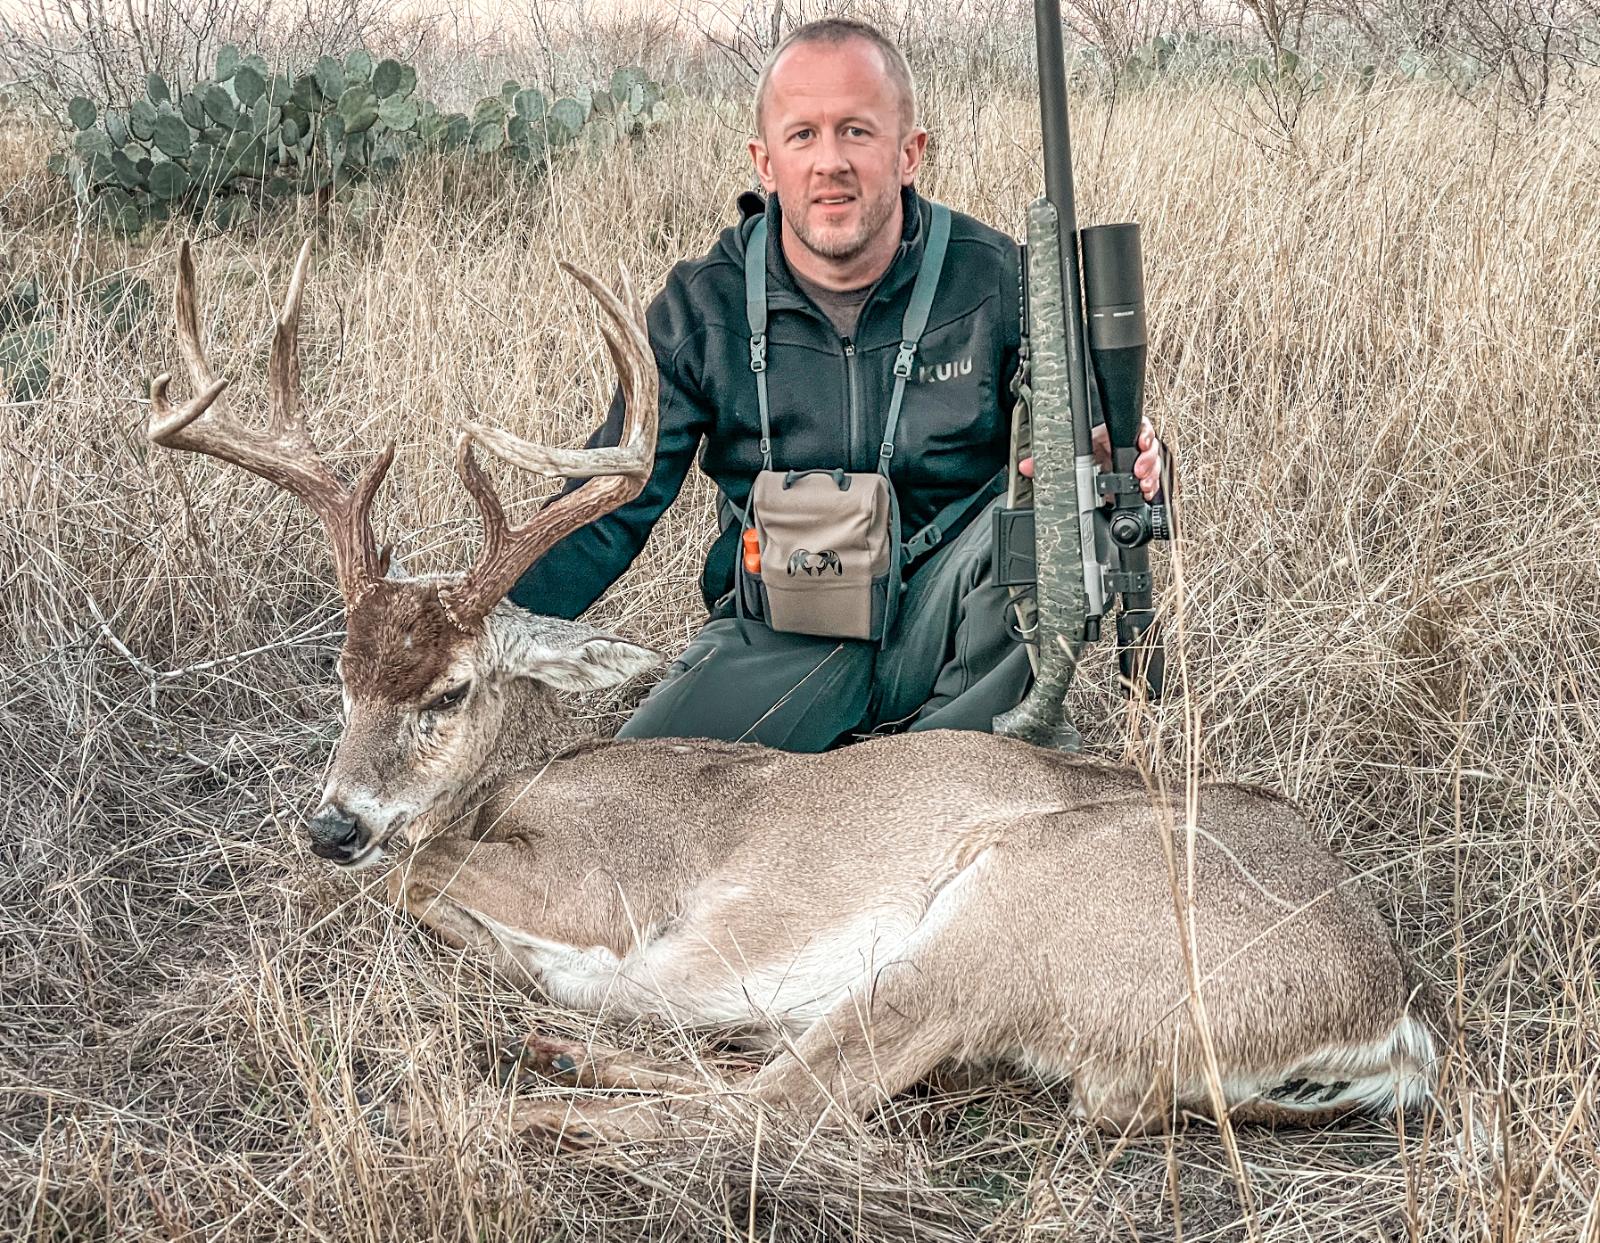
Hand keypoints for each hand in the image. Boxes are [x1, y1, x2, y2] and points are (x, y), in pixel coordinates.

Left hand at [1019, 418, 1165, 501]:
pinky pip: (1152, 482)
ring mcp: (1134, 463)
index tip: (1141, 443)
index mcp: (1111, 435)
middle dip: (1148, 460)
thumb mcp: (1068, 453)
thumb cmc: (1082, 455)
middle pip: (1148, 448)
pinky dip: (1151, 488)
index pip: (1136, 428)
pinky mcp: (1138, 479)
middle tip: (1140, 471)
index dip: (1142, 435)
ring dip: (1151, 474)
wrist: (1088, 470)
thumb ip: (1048, 457)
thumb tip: (1025, 466)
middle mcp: (1126, 447)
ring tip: (1143, 485)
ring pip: (1153, 464)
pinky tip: (1146, 494)